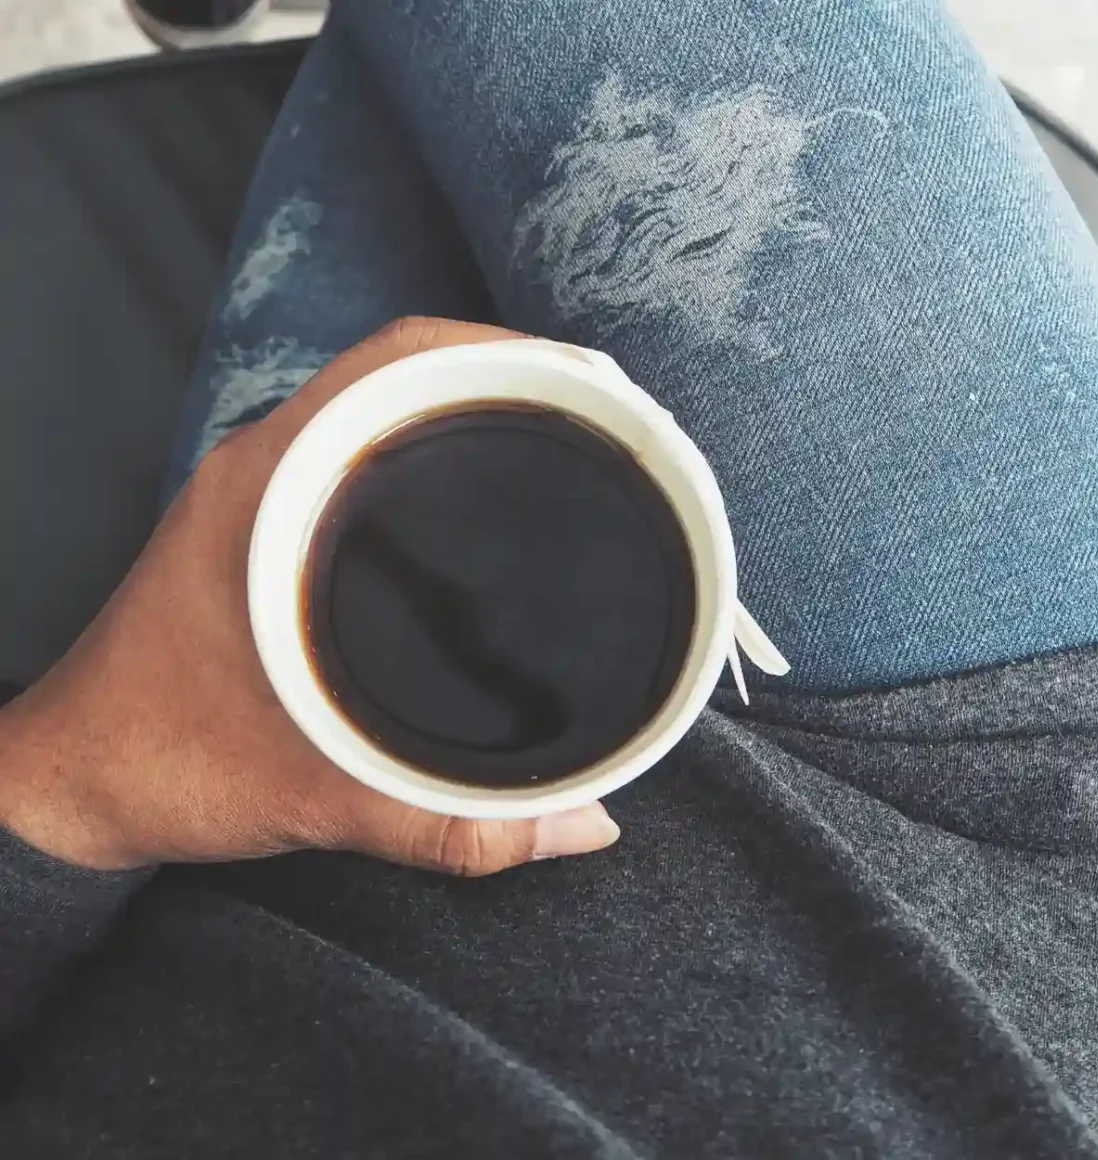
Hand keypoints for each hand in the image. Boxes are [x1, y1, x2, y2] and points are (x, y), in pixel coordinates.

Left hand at [0, 318, 620, 873]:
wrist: (71, 784)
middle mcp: (263, 469)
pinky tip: (483, 509)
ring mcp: (259, 491)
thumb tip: (587, 826)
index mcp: (267, 490)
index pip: (398, 363)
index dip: (507, 354)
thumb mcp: (321, 799)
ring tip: (563, 450)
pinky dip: (432, 458)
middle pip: (405, 373)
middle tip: (603, 424)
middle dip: (514, 381)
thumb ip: (458, 823)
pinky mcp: (261, 525)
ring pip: (384, 410)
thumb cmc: (164, 768)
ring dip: (471, 414)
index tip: (592, 387)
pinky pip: (362, 455)